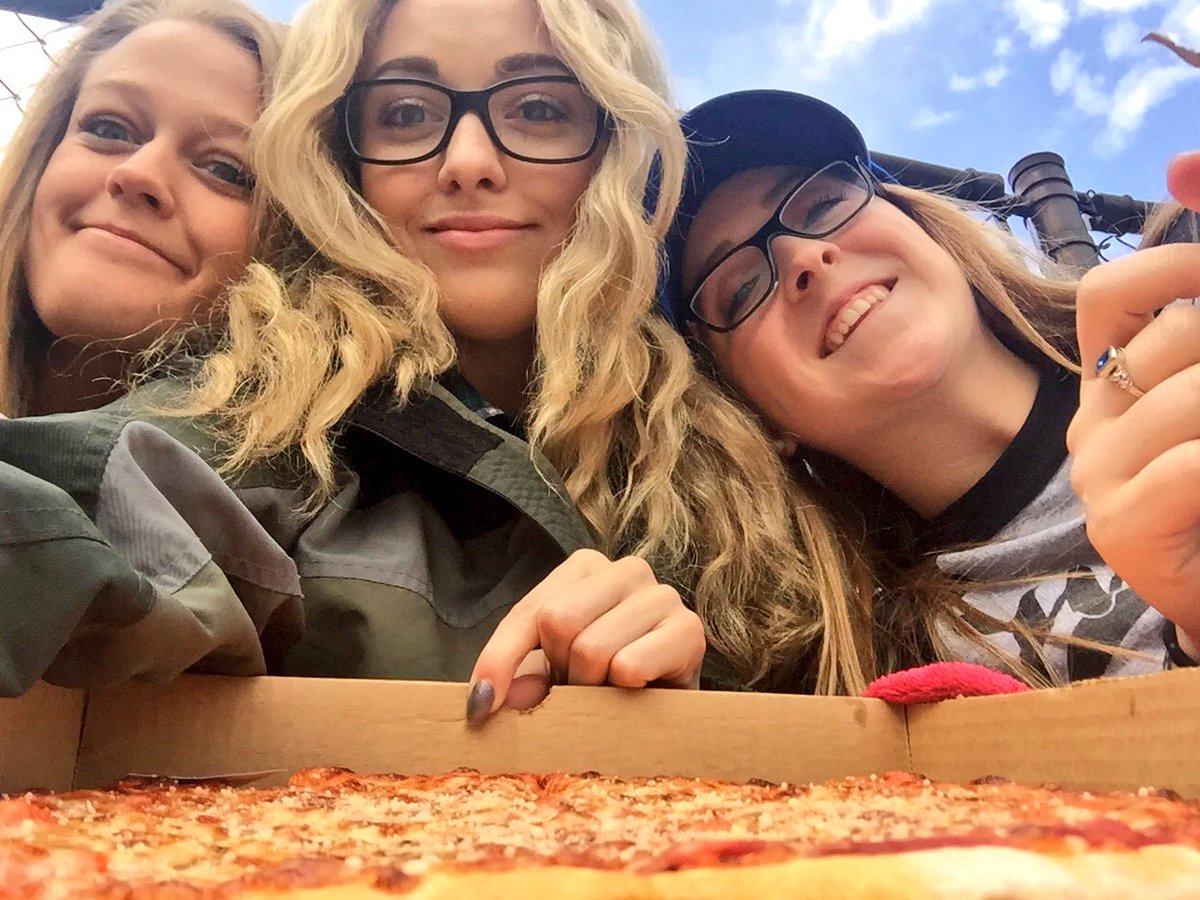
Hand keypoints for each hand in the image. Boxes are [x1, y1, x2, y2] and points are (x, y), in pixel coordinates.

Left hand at [465, 549, 705, 722]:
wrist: (670, 709)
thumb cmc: (605, 681)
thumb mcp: (552, 674)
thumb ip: (519, 676)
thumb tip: (487, 700)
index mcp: (586, 568)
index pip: (531, 611)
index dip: (500, 661)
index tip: (480, 708)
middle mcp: (627, 569)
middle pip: (560, 620)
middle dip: (561, 670)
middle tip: (579, 688)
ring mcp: (662, 595)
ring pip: (593, 647)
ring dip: (593, 686)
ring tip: (608, 691)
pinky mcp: (689, 630)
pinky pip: (630, 665)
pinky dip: (622, 691)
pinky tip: (638, 692)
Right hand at [1067, 167, 1199, 653]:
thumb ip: (1193, 305)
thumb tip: (1184, 164)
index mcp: (1108, 385)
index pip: (1109, 294)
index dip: (1178, 263)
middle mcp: (1089, 425)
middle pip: (1171, 338)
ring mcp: (1095, 477)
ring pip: (1190, 397)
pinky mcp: (1118, 529)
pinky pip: (1190, 466)